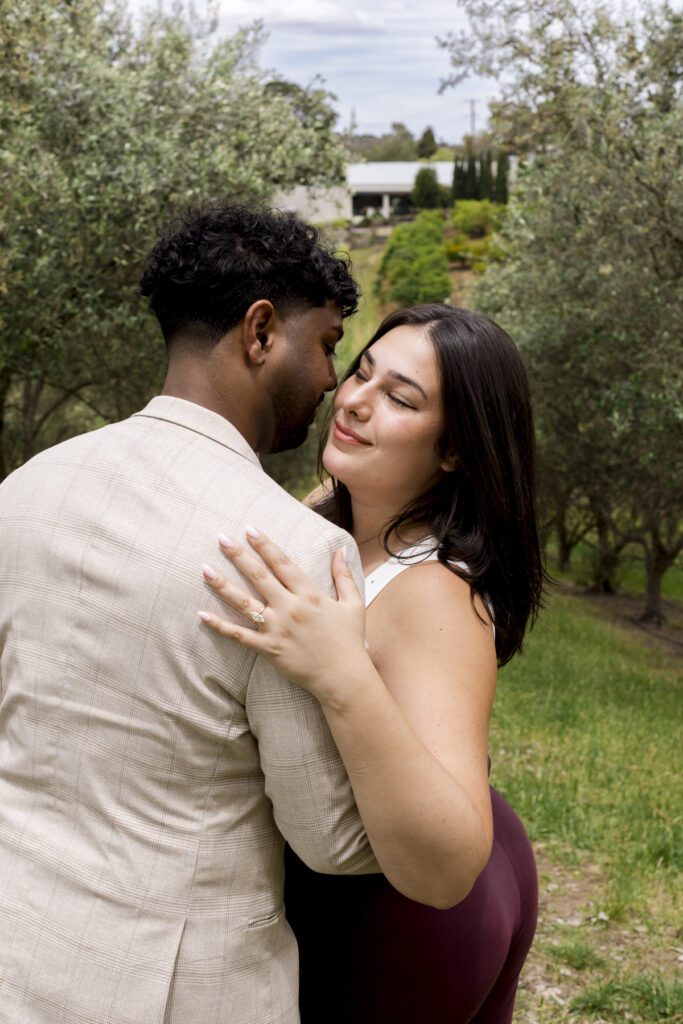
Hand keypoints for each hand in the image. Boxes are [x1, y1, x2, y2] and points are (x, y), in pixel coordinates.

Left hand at [198, 528, 369, 698]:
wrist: (343, 678)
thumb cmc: (350, 641)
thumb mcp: (353, 604)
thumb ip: (344, 575)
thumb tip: (339, 549)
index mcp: (309, 594)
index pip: (283, 563)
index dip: (265, 545)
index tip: (250, 529)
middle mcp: (290, 608)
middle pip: (259, 576)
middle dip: (239, 555)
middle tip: (222, 538)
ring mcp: (277, 628)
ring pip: (244, 602)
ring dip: (223, 585)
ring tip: (205, 569)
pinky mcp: (268, 649)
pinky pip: (239, 635)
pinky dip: (220, 625)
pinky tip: (202, 614)